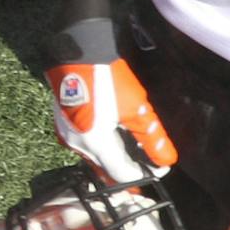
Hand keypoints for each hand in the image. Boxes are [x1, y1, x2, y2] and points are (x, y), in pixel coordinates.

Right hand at [44, 54, 175, 184]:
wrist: (78, 54)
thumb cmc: (108, 79)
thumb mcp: (136, 109)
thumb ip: (152, 139)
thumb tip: (166, 161)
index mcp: (95, 144)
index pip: (122, 174)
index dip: (144, 175)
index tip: (160, 168)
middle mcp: (77, 145)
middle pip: (106, 170)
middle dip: (128, 170)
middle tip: (149, 165)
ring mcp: (67, 136)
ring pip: (95, 159)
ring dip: (115, 160)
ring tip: (135, 151)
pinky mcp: (63, 126)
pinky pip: (85, 147)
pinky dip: (102, 149)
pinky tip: (114, 138)